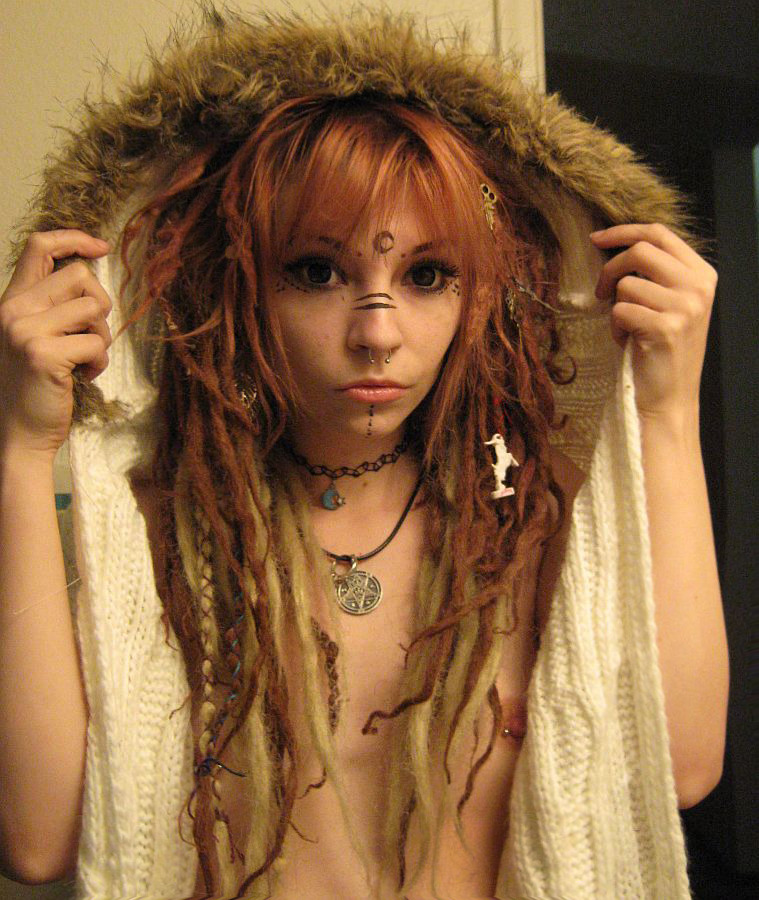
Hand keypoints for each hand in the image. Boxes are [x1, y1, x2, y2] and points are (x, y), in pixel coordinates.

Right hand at [0, 230, 111, 458]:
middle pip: (80, 276)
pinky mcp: (44, 354)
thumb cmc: (35, 386)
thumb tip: (90, 275)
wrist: (18, 433)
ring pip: (93, 308)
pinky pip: (97, 343)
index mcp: (11, 301)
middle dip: (99, 306)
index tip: (101, 247)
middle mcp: (13, 309)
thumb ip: (53, 307)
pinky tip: (83, 377)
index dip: (74, 238)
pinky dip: (99, 363)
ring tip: (83, 360)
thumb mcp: (35, 336)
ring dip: (101, 337)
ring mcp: (26, 330)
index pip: (39, 247)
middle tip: (89, 337)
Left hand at [590, 223, 716, 425]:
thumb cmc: (662, 350)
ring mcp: (685, 307)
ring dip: (616, 308)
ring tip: (629, 329)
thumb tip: (618, 246)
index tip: (596, 238)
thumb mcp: (671, 304)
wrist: (670, 398)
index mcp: (702, 274)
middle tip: (601, 292)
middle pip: (640, 251)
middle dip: (611, 269)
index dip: (623, 231)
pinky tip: (630, 343)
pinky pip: (620, 311)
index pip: (660, 234)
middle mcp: (698, 286)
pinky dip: (615, 328)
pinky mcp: (665, 327)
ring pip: (626, 284)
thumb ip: (657, 274)